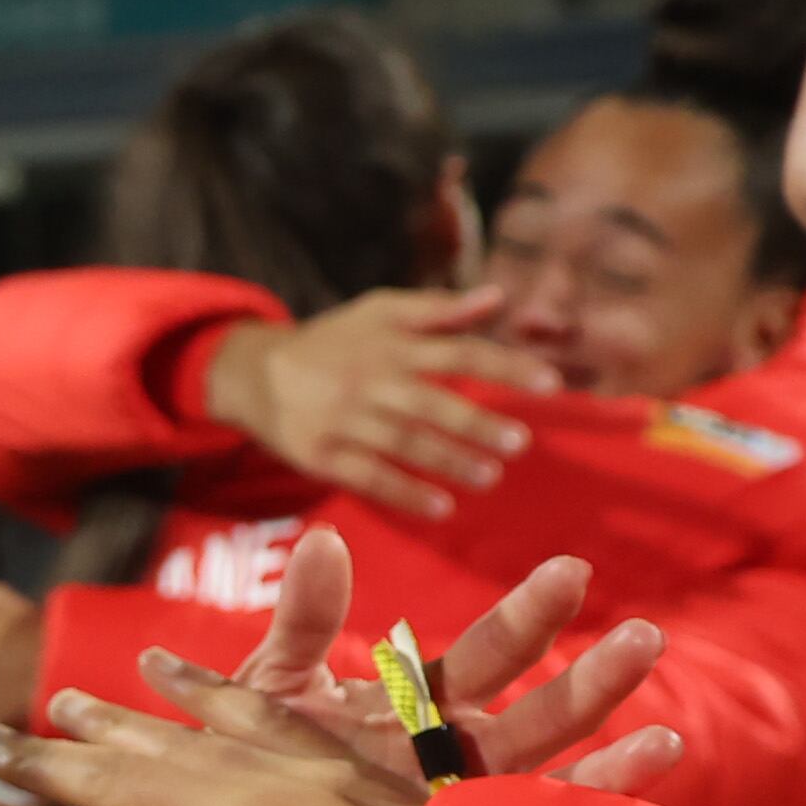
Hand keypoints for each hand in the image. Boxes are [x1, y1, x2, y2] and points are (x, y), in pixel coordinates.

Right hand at [202, 288, 555, 520]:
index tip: (550, 383)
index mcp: (392, 343)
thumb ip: (439, 309)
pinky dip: (404, 493)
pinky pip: (368, 477)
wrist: (254, 372)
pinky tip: (441, 507)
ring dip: (448, 462)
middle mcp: (369, 379)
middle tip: (520, 442)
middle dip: (477, 422)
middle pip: (432, 402)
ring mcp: (343, 420)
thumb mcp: (379, 311)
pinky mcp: (320, 454)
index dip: (505, 366)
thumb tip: (499, 297)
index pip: (459, 352)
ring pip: (402, 443)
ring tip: (490, 477)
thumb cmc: (333, 341)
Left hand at [223, 527, 684, 798]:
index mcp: (419, 703)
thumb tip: (323, 538)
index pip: (488, 652)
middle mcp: (455, 756)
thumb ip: (303, 620)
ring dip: (607, 765)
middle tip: (645, 639)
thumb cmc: (245, 762)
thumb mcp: (270, 687)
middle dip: (592, 680)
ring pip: (547, 786)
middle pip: (537, 713)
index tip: (570, 573)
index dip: (528, 616)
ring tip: (665, 741)